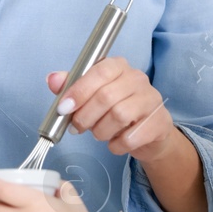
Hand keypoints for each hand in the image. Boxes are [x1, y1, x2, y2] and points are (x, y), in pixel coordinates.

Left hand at [49, 58, 174, 160]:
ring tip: (97, 134)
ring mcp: (152, 100)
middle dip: (85, 116)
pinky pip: (131, 137)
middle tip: (76, 127)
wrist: (149, 133)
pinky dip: (116, 145)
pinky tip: (114, 143)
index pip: (99, 71)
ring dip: (100, 131)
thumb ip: (72, 86)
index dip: (79, 90)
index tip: (63, 108)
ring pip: (119, 115)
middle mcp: (138, 79)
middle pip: (106, 96)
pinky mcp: (159, 123)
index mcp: (119, 66)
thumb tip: (52, 79)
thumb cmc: (116, 110)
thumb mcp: (91, 96)